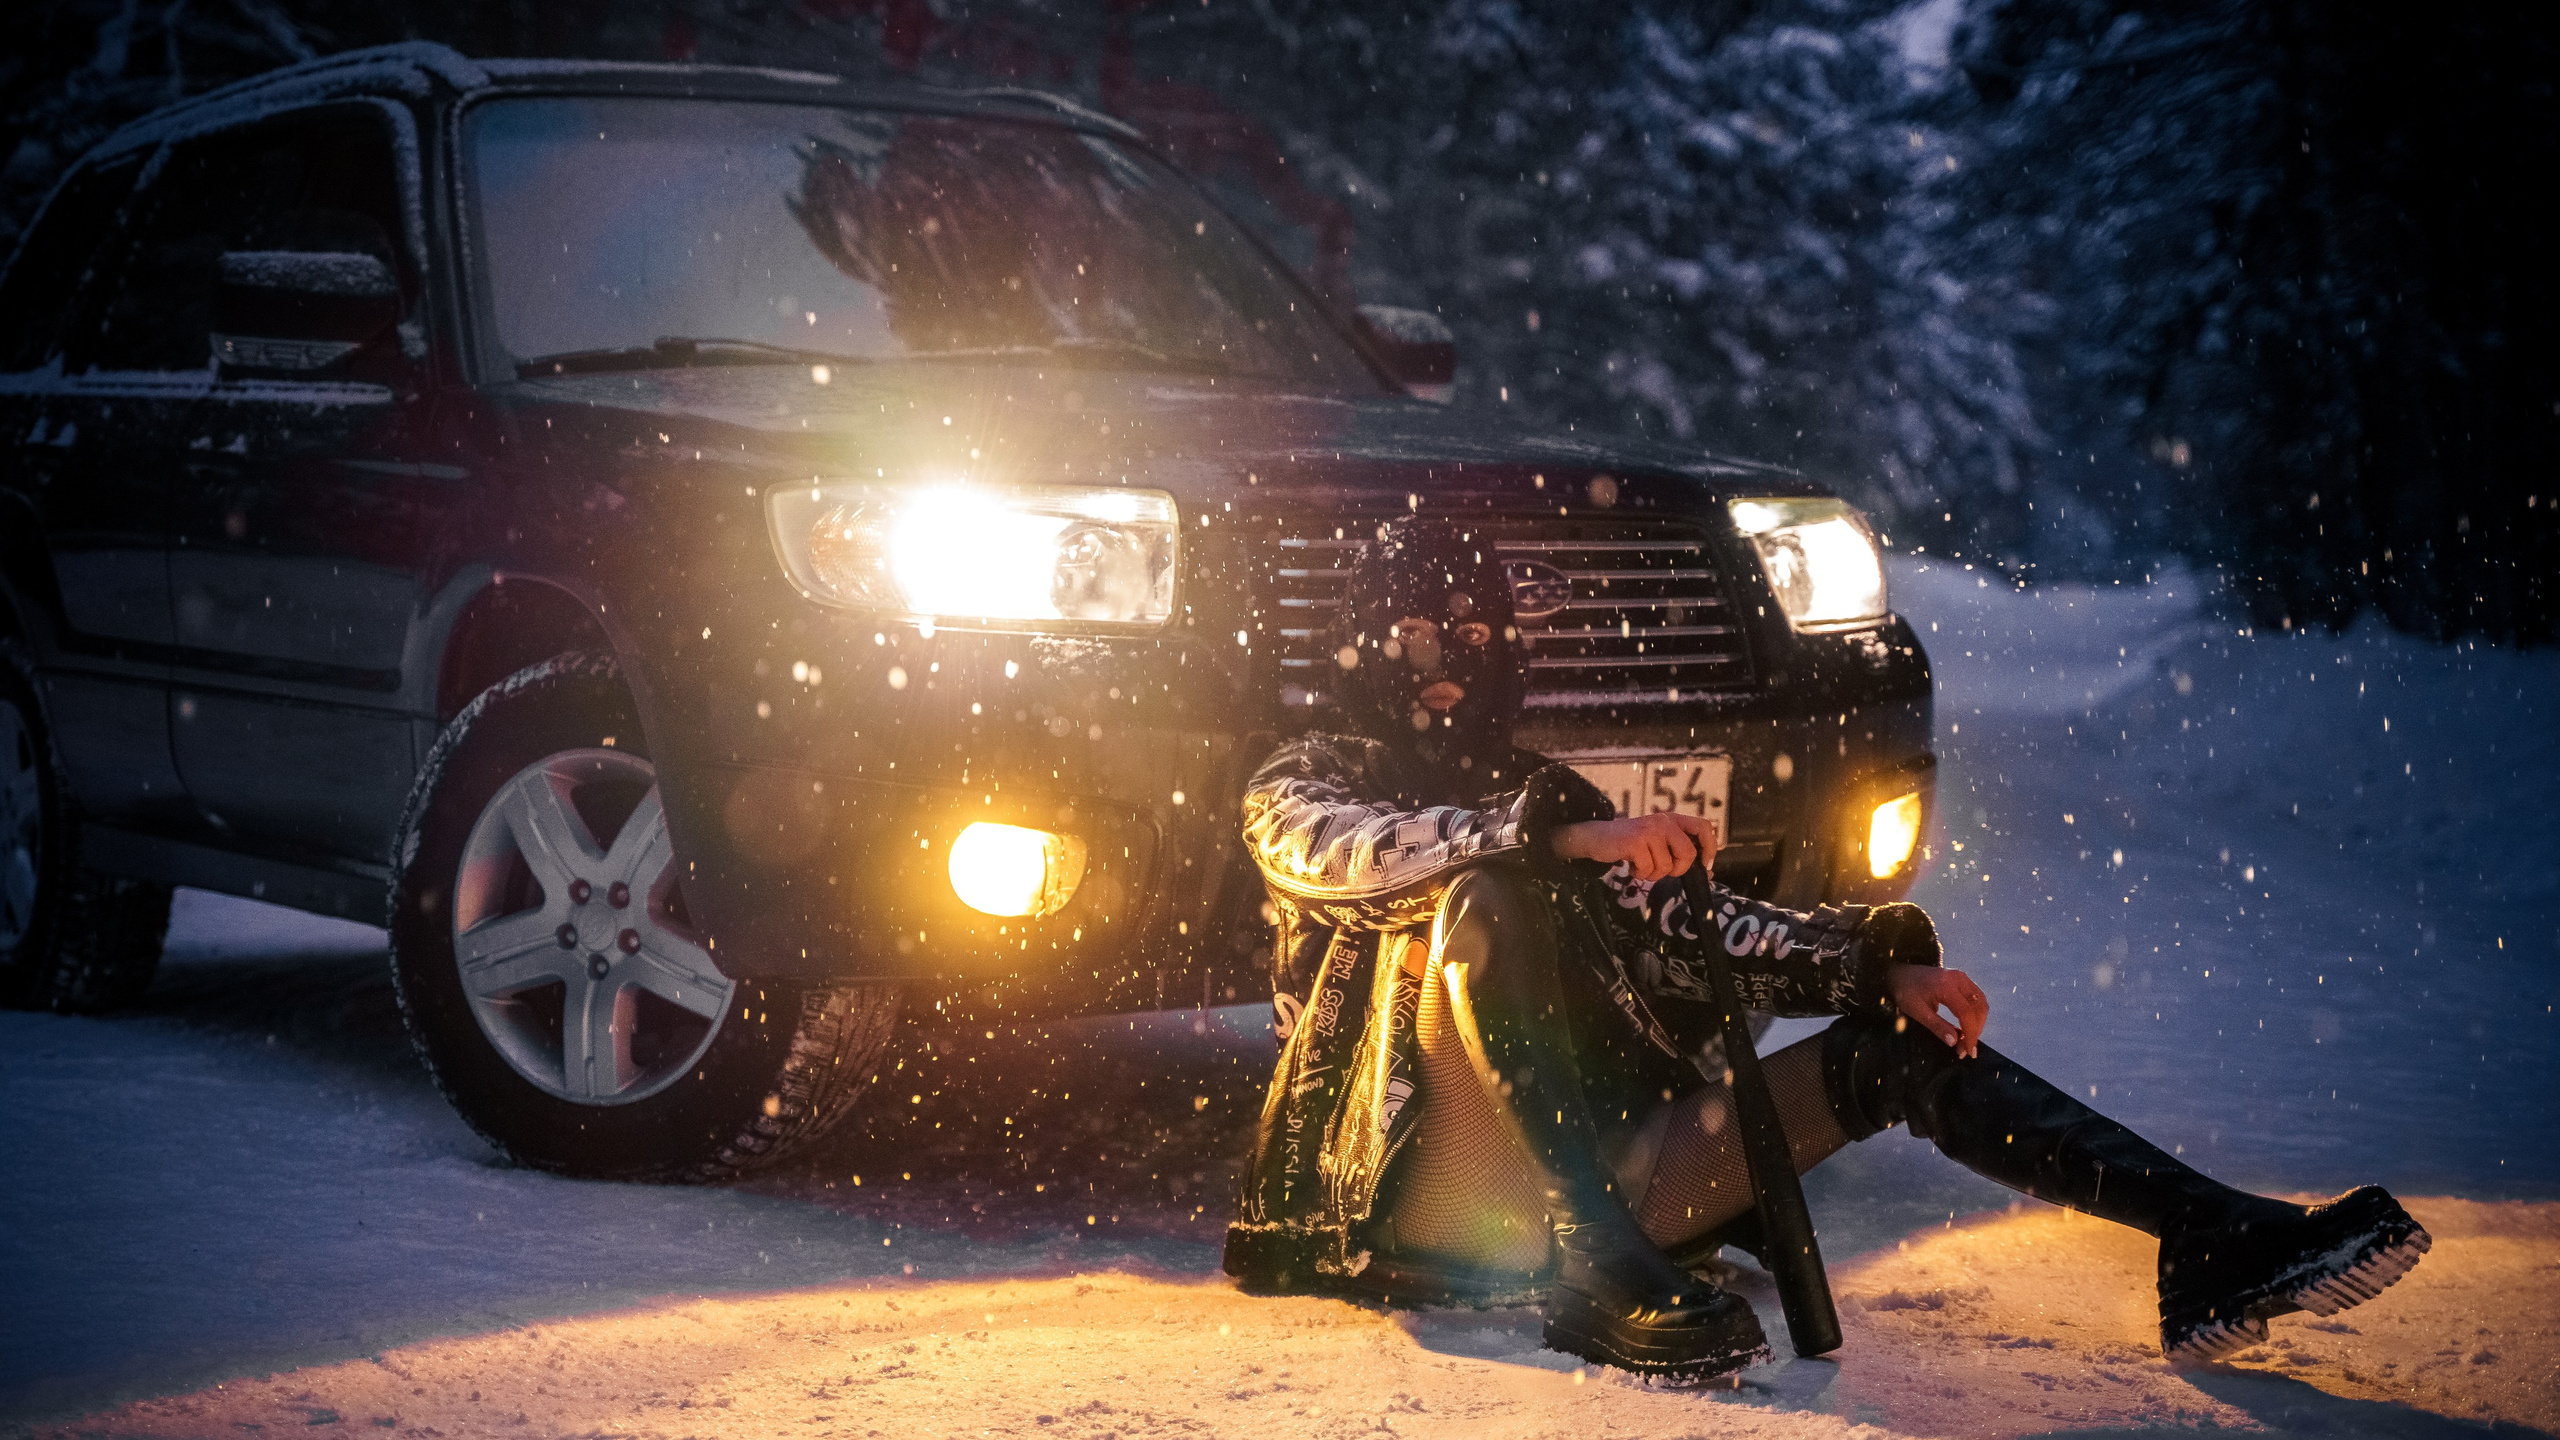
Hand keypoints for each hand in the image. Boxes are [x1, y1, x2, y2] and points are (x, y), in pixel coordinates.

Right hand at [1549, 811, 1714, 883]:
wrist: (1597, 837)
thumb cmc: (1631, 843)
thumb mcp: (1658, 841)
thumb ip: (1679, 851)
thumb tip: (1708, 871)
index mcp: (1672, 820)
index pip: (1703, 827)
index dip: (1709, 847)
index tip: (1705, 865)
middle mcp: (1664, 821)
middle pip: (1687, 853)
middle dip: (1677, 869)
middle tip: (1663, 869)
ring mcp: (1650, 831)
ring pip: (1666, 866)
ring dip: (1653, 873)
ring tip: (1641, 864)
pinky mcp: (1635, 842)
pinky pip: (1648, 869)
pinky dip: (1640, 873)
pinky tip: (1632, 865)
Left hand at [1883, 963, 1988, 1058]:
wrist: (1900, 973)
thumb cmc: (1906, 991)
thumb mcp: (1917, 1011)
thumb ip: (1937, 1026)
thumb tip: (1954, 1042)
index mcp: (1946, 986)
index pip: (1966, 1013)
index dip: (1970, 1034)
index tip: (1967, 1051)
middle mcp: (1958, 979)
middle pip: (1978, 1008)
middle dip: (1976, 1031)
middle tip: (1966, 1049)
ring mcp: (1962, 977)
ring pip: (1980, 1003)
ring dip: (1978, 1023)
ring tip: (1968, 1041)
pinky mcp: (1962, 980)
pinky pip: (1976, 998)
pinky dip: (1976, 1014)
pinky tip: (1969, 1027)